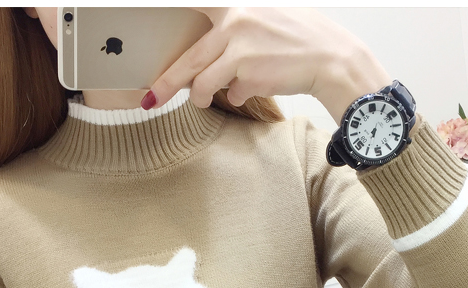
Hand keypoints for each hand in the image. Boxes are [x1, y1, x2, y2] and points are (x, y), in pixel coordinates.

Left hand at [143, 8, 391, 122]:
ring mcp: (240, 48)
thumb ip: (232, 30)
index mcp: (235, 4)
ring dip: (203, 97)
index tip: (136, 16)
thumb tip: (204, 53)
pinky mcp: (249, 73)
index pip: (191, 5)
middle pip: (188, 58)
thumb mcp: (263, 19)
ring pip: (203, 83)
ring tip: (206, 99)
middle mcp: (234, 20)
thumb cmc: (298, 40)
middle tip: (150, 98)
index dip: (165, 9)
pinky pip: (230, 93)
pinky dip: (237, 96)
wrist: (331, 58)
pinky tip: (253, 88)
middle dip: (166, 83)